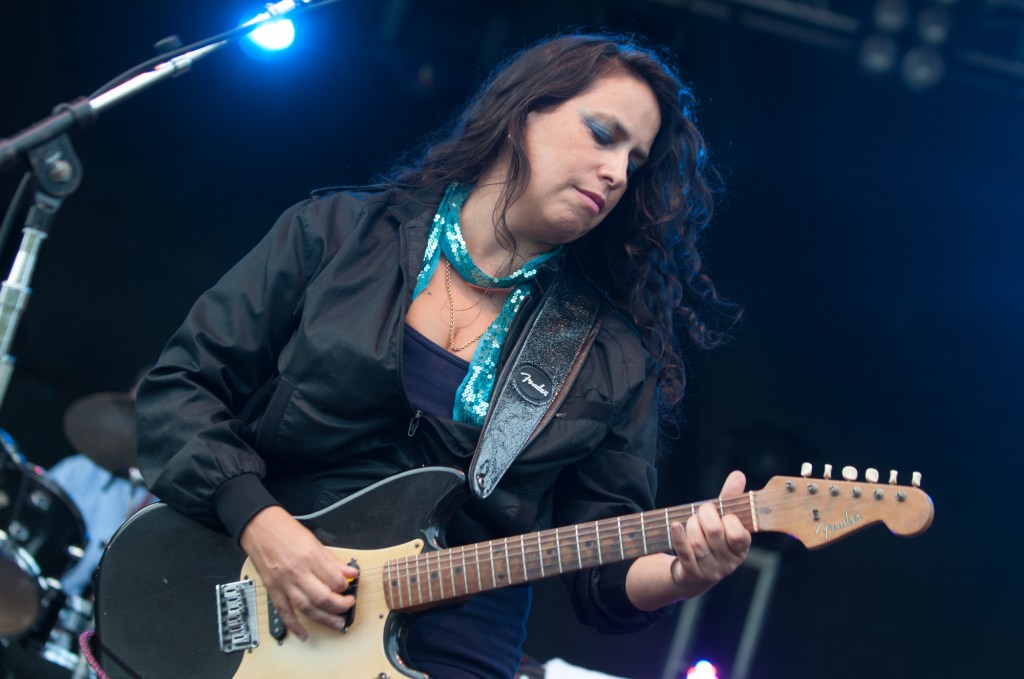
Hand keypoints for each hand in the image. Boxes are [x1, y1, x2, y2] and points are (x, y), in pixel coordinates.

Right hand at [239, 506, 358, 640]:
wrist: (259, 527)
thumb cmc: (285, 530)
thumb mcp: (314, 540)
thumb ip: (332, 560)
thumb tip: (349, 572)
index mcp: (310, 557)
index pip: (334, 579)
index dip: (346, 586)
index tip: (349, 586)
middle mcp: (297, 572)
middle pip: (322, 597)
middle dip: (340, 606)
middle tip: (348, 605)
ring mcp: (284, 583)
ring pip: (306, 608)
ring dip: (324, 619)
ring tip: (337, 623)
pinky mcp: (273, 590)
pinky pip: (284, 612)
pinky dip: (294, 625)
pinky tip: (303, 633)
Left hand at [667, 470, 751, 599]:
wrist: (695, 573)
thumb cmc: (713, 540)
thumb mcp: (724, 521)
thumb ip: (730, 499)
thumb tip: (738, 475)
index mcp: (741, 549)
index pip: (739, 535)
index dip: (728, 520)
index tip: (723, 514)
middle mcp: (728, 563)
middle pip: (714, 533)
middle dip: (705, 515)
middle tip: (703, 512)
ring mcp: (709, 570)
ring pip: (697, 542)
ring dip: (691, 525)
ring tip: (692, 522)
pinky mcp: (691, 572)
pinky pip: (684, 552)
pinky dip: (678, 537)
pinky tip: (675, 525)